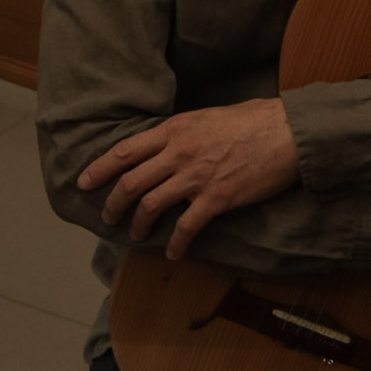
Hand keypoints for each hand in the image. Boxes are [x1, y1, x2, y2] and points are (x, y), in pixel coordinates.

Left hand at [77, 98, 300, 259]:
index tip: (84, 182)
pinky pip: (187, 226)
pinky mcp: (217, 198)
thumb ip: (180, 133)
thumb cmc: (251, 120)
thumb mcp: (205, 117)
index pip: (125, 151)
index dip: (100, 168)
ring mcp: (196, 176)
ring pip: (151, 204)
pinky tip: (172, 253)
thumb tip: (163, 145)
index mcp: (174, 130)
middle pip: (131, 182)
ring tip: (134, 235)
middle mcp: (179, 152)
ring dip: (138, 224)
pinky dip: (175, 243)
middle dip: (113, 203)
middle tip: (107, 217)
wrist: (287, 131)